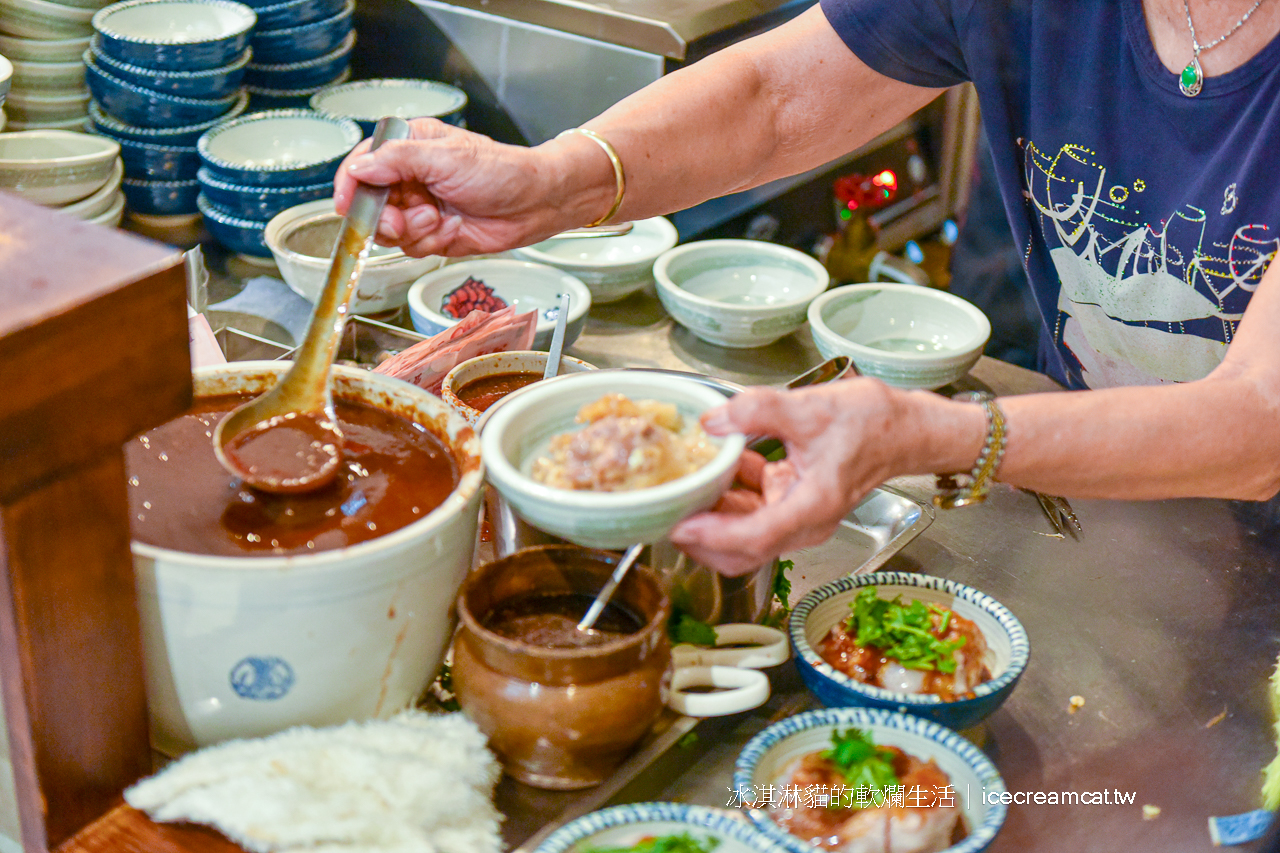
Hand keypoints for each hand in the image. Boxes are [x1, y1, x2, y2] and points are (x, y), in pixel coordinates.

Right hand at [332, 119, 572, 257]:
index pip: (363, 164)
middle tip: (403, 220)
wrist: (535, 203)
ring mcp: (419, 207)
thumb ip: (397, 160)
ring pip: (388, 231)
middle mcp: (409, 176)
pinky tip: (450, 229)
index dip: (350, 186)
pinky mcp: (432, 233)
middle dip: (384, 217)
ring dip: (411, 231)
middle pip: (369, 204)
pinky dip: (428, 242)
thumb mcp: (445, 157)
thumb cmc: (501, 171)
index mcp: (409, 146)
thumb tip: (360, 167)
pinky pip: (410, 247)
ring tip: (437, 218)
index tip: (348, 205)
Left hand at [669, 379, 906, 575]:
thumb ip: (759, 410)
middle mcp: (804, 523)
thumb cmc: (873, 423)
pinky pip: (750, 509)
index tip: (680, 525)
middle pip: (741, 551)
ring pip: (741, 534)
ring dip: (710, 515)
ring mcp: (797, 516)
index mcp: (813, 507)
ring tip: (682, 488)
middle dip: (701, 538)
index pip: (755, 537)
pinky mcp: (791, 503)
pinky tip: (718, 466)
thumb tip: (713, 420)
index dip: (713, 536)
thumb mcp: (813, 406)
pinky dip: (729, 494)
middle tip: (666, 511)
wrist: (905, 429)